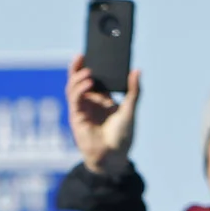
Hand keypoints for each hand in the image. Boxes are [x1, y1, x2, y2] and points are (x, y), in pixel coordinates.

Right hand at [66, 55, 138, 176]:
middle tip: (80, 56)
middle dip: (77, 68)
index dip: (89, 67)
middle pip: (78, 81)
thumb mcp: (130, 109)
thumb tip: (137, 70)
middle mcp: (90, 103)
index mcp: (102, 99)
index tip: (90, 54)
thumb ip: (133, 90)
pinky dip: (79, 90)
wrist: (114, 156)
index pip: (92, 79)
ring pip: (73, 89)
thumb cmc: (122, 136)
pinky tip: (88, 83)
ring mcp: (81, 109)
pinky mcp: (76, 117)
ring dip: (77, 78)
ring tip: (88, 72)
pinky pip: (74, 100)